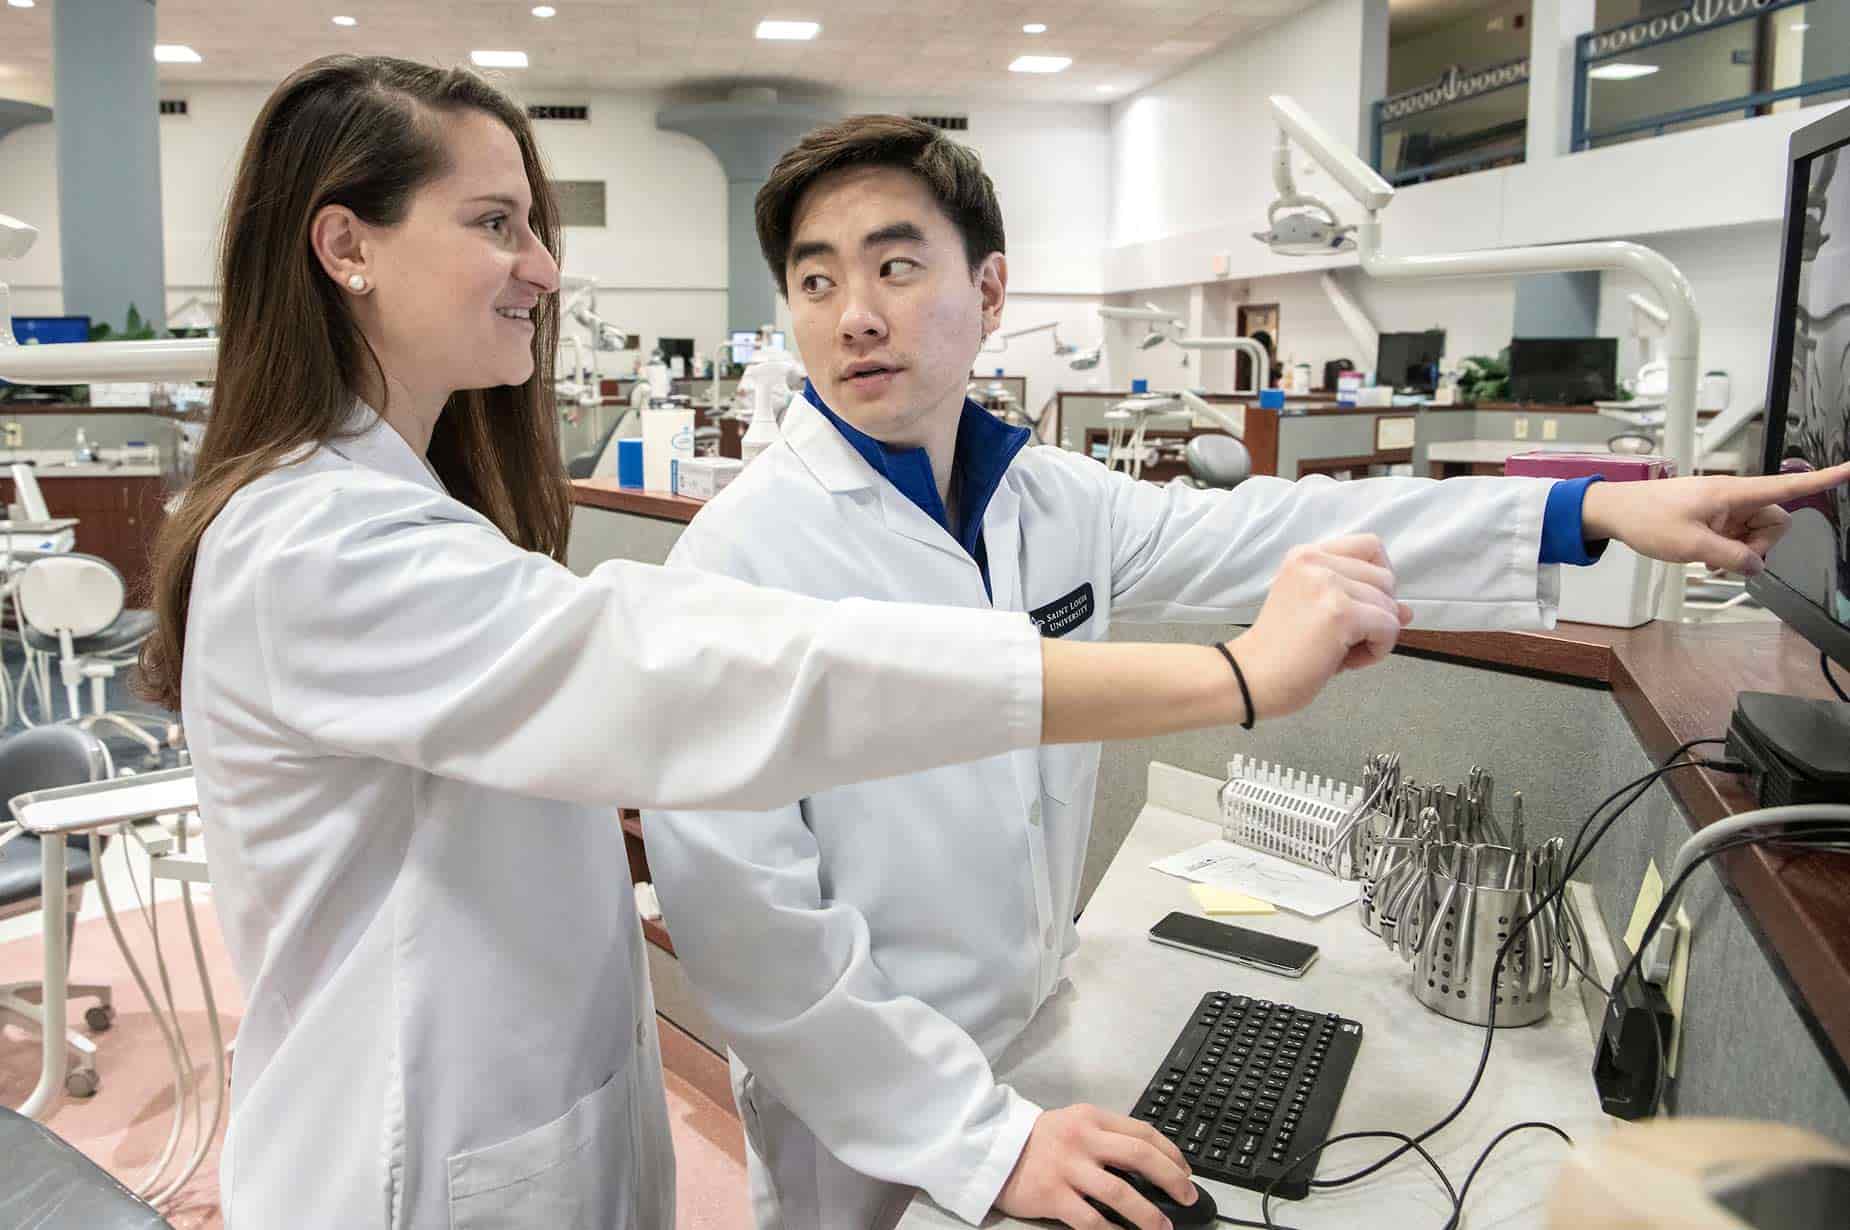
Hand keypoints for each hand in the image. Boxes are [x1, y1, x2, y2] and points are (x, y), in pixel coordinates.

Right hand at [995, 1105, 1197, 1229]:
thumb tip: (1149, 1165)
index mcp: (1091, 1118)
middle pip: (1140, 1156)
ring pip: (1120, 1192)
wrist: (991, 1148)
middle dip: (1173, 1179)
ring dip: (1148, 1214)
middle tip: (1189, 1197)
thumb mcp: (1073, 1124)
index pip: (1143, 1132)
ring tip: (1163, 1228)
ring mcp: (1066, 1167)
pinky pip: (1091, 1219)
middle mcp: (1082, 1139)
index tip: (1186, 1171)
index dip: (1172, 1153)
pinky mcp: (1051, 1195)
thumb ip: (1105, 1138)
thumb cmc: (1039, 1141)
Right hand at [1227, 534, 1412, 721]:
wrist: (1248, 679)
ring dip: (1376, 636)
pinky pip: (1389, 627)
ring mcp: (1327, 585)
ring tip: (1341, 653)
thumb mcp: (1319, 615)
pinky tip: (1348, 662)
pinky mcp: (1340, 613)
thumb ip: (1360, 603)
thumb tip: (1408, 611)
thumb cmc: (1279, 653)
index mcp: (1306, 555)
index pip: (1370, 545)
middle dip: (1377, 613)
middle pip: (1386, 577)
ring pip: (1390, 606)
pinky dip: (1378, 650)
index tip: (1364, 604)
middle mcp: (1316, 562)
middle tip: (1345, 640)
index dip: (1379, 576)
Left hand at [1581, 462, 1849, 574]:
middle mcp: (1733, 496)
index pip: (1787, 486)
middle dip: (1760, 545)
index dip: (1822, 479)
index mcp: (1733, 492)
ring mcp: (1723, 507)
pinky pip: (1736, 535)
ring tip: (1710, 560)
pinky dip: (1729, 549)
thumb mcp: (1691, 546)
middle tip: (1729, 560)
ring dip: (1741, 551)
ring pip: (1755, 532)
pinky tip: (1707, 558)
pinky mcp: (1713, 517)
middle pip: (1774, 520)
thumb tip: (1756, 566)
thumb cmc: (1647, 518)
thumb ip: (1730, 557)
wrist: (1615, 511)